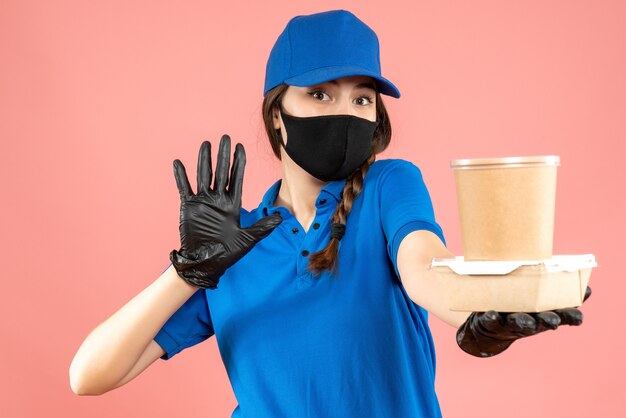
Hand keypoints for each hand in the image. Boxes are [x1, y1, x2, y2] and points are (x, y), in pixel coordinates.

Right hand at [169, 135, 282, 288]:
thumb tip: (282, 218)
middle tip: (226, 137)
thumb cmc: (228, 253)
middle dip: (224, 155)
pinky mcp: (188, 206)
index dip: (238, 162)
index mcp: (232, 204)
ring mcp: (203, 201)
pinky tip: (178, 162)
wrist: (206, 263)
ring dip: (204, 160)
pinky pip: (184, 187)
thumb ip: (263, 227)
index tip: (240, 147)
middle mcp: (218, 199)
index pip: (237, 178)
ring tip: (206, 144)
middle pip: (221, 171)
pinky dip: (181, 176)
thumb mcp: (248, 240)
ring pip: (203, 175)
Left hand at [456, 286, 591, 356]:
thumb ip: (556, 288)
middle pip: (541, 321)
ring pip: (518, 322)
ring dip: (522, 322)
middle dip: (547, 320)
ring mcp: (510, 322)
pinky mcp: (491, 322)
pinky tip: (492, 314)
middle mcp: (531, 320)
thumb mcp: (539, 298)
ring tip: (525, 320)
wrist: (490, 328)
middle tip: (552, 319)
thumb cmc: (520, 306)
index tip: (578, 317)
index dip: (570, 317)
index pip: (562, 316)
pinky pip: (491, 320)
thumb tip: (587, 286)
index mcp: (544, 313)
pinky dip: (492, 318)